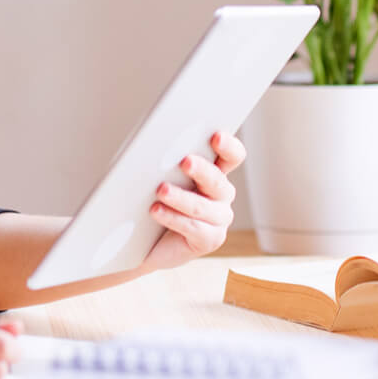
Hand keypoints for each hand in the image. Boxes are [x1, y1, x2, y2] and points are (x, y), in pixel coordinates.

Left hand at [141, 131, 243, 271]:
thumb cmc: (153, 202)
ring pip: (202, 206)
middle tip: (185, 161)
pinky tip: (156, 211)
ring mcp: (219, 218)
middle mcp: (221, 194)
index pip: (232, 156)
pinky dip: (173, 217)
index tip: (215, 136)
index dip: (228, 147)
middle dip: (202, 170)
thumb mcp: (161, 178)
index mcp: (214, 172)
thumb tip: (156, 148)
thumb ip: (167, 164)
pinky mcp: (210, 239)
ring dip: (181, 197)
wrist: (145, 242)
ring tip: (161, 190)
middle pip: (218, 181)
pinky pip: (193, 227)